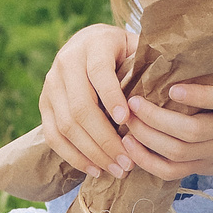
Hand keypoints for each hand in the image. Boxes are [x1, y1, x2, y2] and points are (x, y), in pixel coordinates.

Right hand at [38, 23, 135, 177]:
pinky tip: (95, 169)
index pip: (98, 72)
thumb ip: (149, 63)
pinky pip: (52, 135)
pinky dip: (73, 156)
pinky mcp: (43, 103)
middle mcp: (66, 62)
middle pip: (80, 107)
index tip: (127, 120)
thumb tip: (169, 88)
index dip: (112, 97)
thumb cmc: (123, 51)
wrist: (88, 42)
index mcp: (93, 44)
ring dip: (92, 153)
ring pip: (65, 125)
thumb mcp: (137, 47)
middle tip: (128, 162)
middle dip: (105, 139)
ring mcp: (51, 84)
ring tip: (116, 170)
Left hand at [119, 76, 212, 181]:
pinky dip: (147, 161)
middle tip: (133, 102)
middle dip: (157, 118)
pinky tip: (129, 145)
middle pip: (192, 131)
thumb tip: (175, 44)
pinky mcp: (201, 168)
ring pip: (177, 153)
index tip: (172, 87)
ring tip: (127, 122)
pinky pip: (170, 172)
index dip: (198, 95)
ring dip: (147, 138)